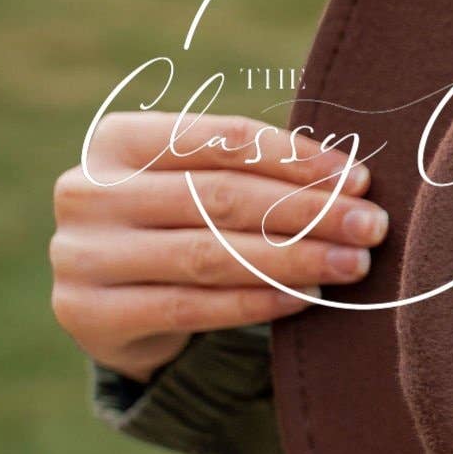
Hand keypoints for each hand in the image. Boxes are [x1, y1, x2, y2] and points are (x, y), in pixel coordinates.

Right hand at [51, 111, 387, 383]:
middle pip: (219, 197)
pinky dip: (257, 302)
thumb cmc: (178, 226)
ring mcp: (81, 254)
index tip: (359, 179)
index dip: (295, 158)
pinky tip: (306, 297)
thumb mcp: (201, 185)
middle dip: (307, 211)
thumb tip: (351, 182)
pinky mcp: (89, 313)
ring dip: (293, 259)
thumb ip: (255, 173)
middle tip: (371, 226)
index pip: (220, 140)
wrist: (112, 306)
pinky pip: (191, 307)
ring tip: (353, 263)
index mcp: (116, 140)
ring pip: (209, 254)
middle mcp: (88, 191)